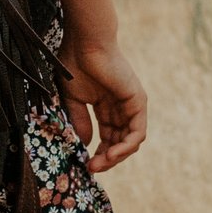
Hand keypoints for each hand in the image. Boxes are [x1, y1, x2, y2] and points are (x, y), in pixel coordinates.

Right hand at [58, 36, 146, 171]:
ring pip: (130, 141)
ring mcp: (131, 105)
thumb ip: (79, 122)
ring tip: (99, 164)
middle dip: (106, 159)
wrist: (85, 43)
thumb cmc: (75, 64)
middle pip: (119, 143)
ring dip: (116, 156)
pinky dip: (126, 146)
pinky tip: (112, 154)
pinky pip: (137, 132)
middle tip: (91, 169)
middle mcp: (121, 108)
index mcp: (106, 107)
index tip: (84, 165)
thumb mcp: (72, 100)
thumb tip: (84, 146)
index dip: (97, 153)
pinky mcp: (138, 102)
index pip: (107, 138)